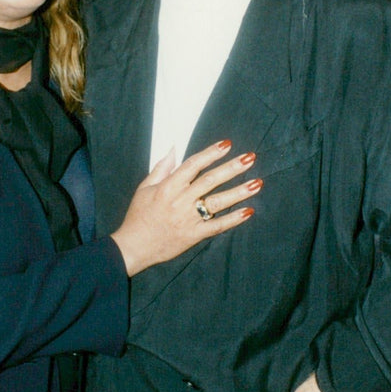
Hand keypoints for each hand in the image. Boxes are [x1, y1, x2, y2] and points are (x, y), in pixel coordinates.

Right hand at [111, 140, 260, 275]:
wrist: (133, 247)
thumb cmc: (138, 216)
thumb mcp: (144, 188)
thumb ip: (161, 168)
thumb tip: (173, 149)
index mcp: (168, 187)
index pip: (193, 165)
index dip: (211, 153)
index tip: (227, 144)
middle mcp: (180, 201)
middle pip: (210, 180)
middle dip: (232, 168)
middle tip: (250, 158)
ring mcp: (188, 219)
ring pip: (217, 202)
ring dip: (238, 192)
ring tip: (257, 183)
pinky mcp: (193, 235)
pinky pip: (216, 226)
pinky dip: (233, 219)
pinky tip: (248, 211)